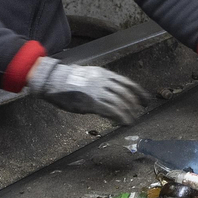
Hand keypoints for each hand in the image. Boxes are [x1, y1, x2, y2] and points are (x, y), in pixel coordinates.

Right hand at [25, 57, 147, 125]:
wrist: (53, 80)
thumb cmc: (67, 79)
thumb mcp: (88, 75)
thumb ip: (101, 81)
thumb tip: (111, 91)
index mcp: (104, 74)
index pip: (127, 83)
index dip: (138, 92)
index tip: (145, 99)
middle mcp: (104, 81)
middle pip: (126, 94)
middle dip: (135, 104)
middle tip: (139, 112)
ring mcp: (98, 92)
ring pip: (121, 103)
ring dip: (129, 113)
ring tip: (133, 119)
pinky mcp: (92, 103)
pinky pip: (112, 111)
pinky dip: (121, 118)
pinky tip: (125, 122)